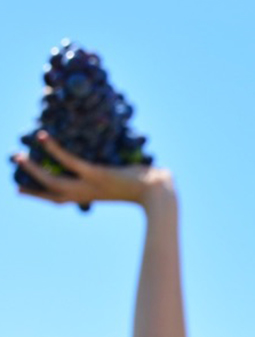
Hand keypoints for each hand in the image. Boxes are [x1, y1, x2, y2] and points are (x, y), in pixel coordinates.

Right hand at [11, 131, 172, 209]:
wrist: (159, 193)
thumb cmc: (147, 186)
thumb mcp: (125, 181)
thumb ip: (115, 175)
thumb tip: (119, 163)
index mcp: (91, 196)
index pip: (60, 199)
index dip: (40, 195)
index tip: (22, 190)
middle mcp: (87, 194)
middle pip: (51, 193)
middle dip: (31, 186)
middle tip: (13, 175)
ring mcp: (90, 185)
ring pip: (53, 180)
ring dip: (33, 168)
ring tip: (18, 155)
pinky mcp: (97, 174)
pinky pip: (70, 161)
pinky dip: (55, 149)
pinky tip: (43, 137)